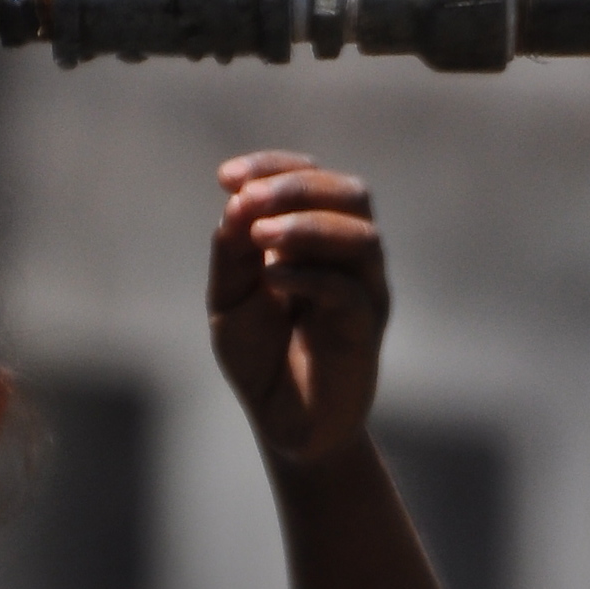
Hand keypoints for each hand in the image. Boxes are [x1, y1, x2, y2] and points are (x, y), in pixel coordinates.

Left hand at [208, 153, 388, 469]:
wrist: (283, 421)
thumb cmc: (261, 355)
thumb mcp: (230, 297)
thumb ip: (231, 253)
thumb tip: (236, 204)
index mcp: (317, 238)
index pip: (312, 178)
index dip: (273, 167)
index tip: (225, 177)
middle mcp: (350, 257)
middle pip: (351, 193)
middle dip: (296, 187)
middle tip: (248, 201)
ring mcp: (364, 291)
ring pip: (361, 237)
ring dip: (307, 226)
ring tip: (259, 236)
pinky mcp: (364, 332)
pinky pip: (351, 292)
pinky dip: (311, 276)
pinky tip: (272, 280)